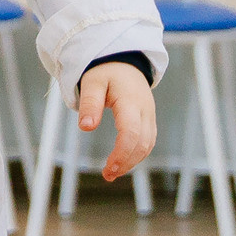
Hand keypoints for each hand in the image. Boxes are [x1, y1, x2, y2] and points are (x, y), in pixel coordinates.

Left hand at [77, 61, 157, 181]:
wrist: (124, 60)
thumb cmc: (106, 71)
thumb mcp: (92, 82)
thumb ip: (90, 104)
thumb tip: (86, 127)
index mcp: (131, 101)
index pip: (131, 132)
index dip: (122, 154)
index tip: (108, 168)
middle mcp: (145, 109)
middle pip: (142, 143)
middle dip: (126, 162)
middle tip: (107, 175)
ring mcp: (149, 114)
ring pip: (148, 144)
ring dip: (132, 161)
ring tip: (112, 172)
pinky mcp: (148, 119)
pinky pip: (148, 140)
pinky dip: (137, 154)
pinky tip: (122, 161)